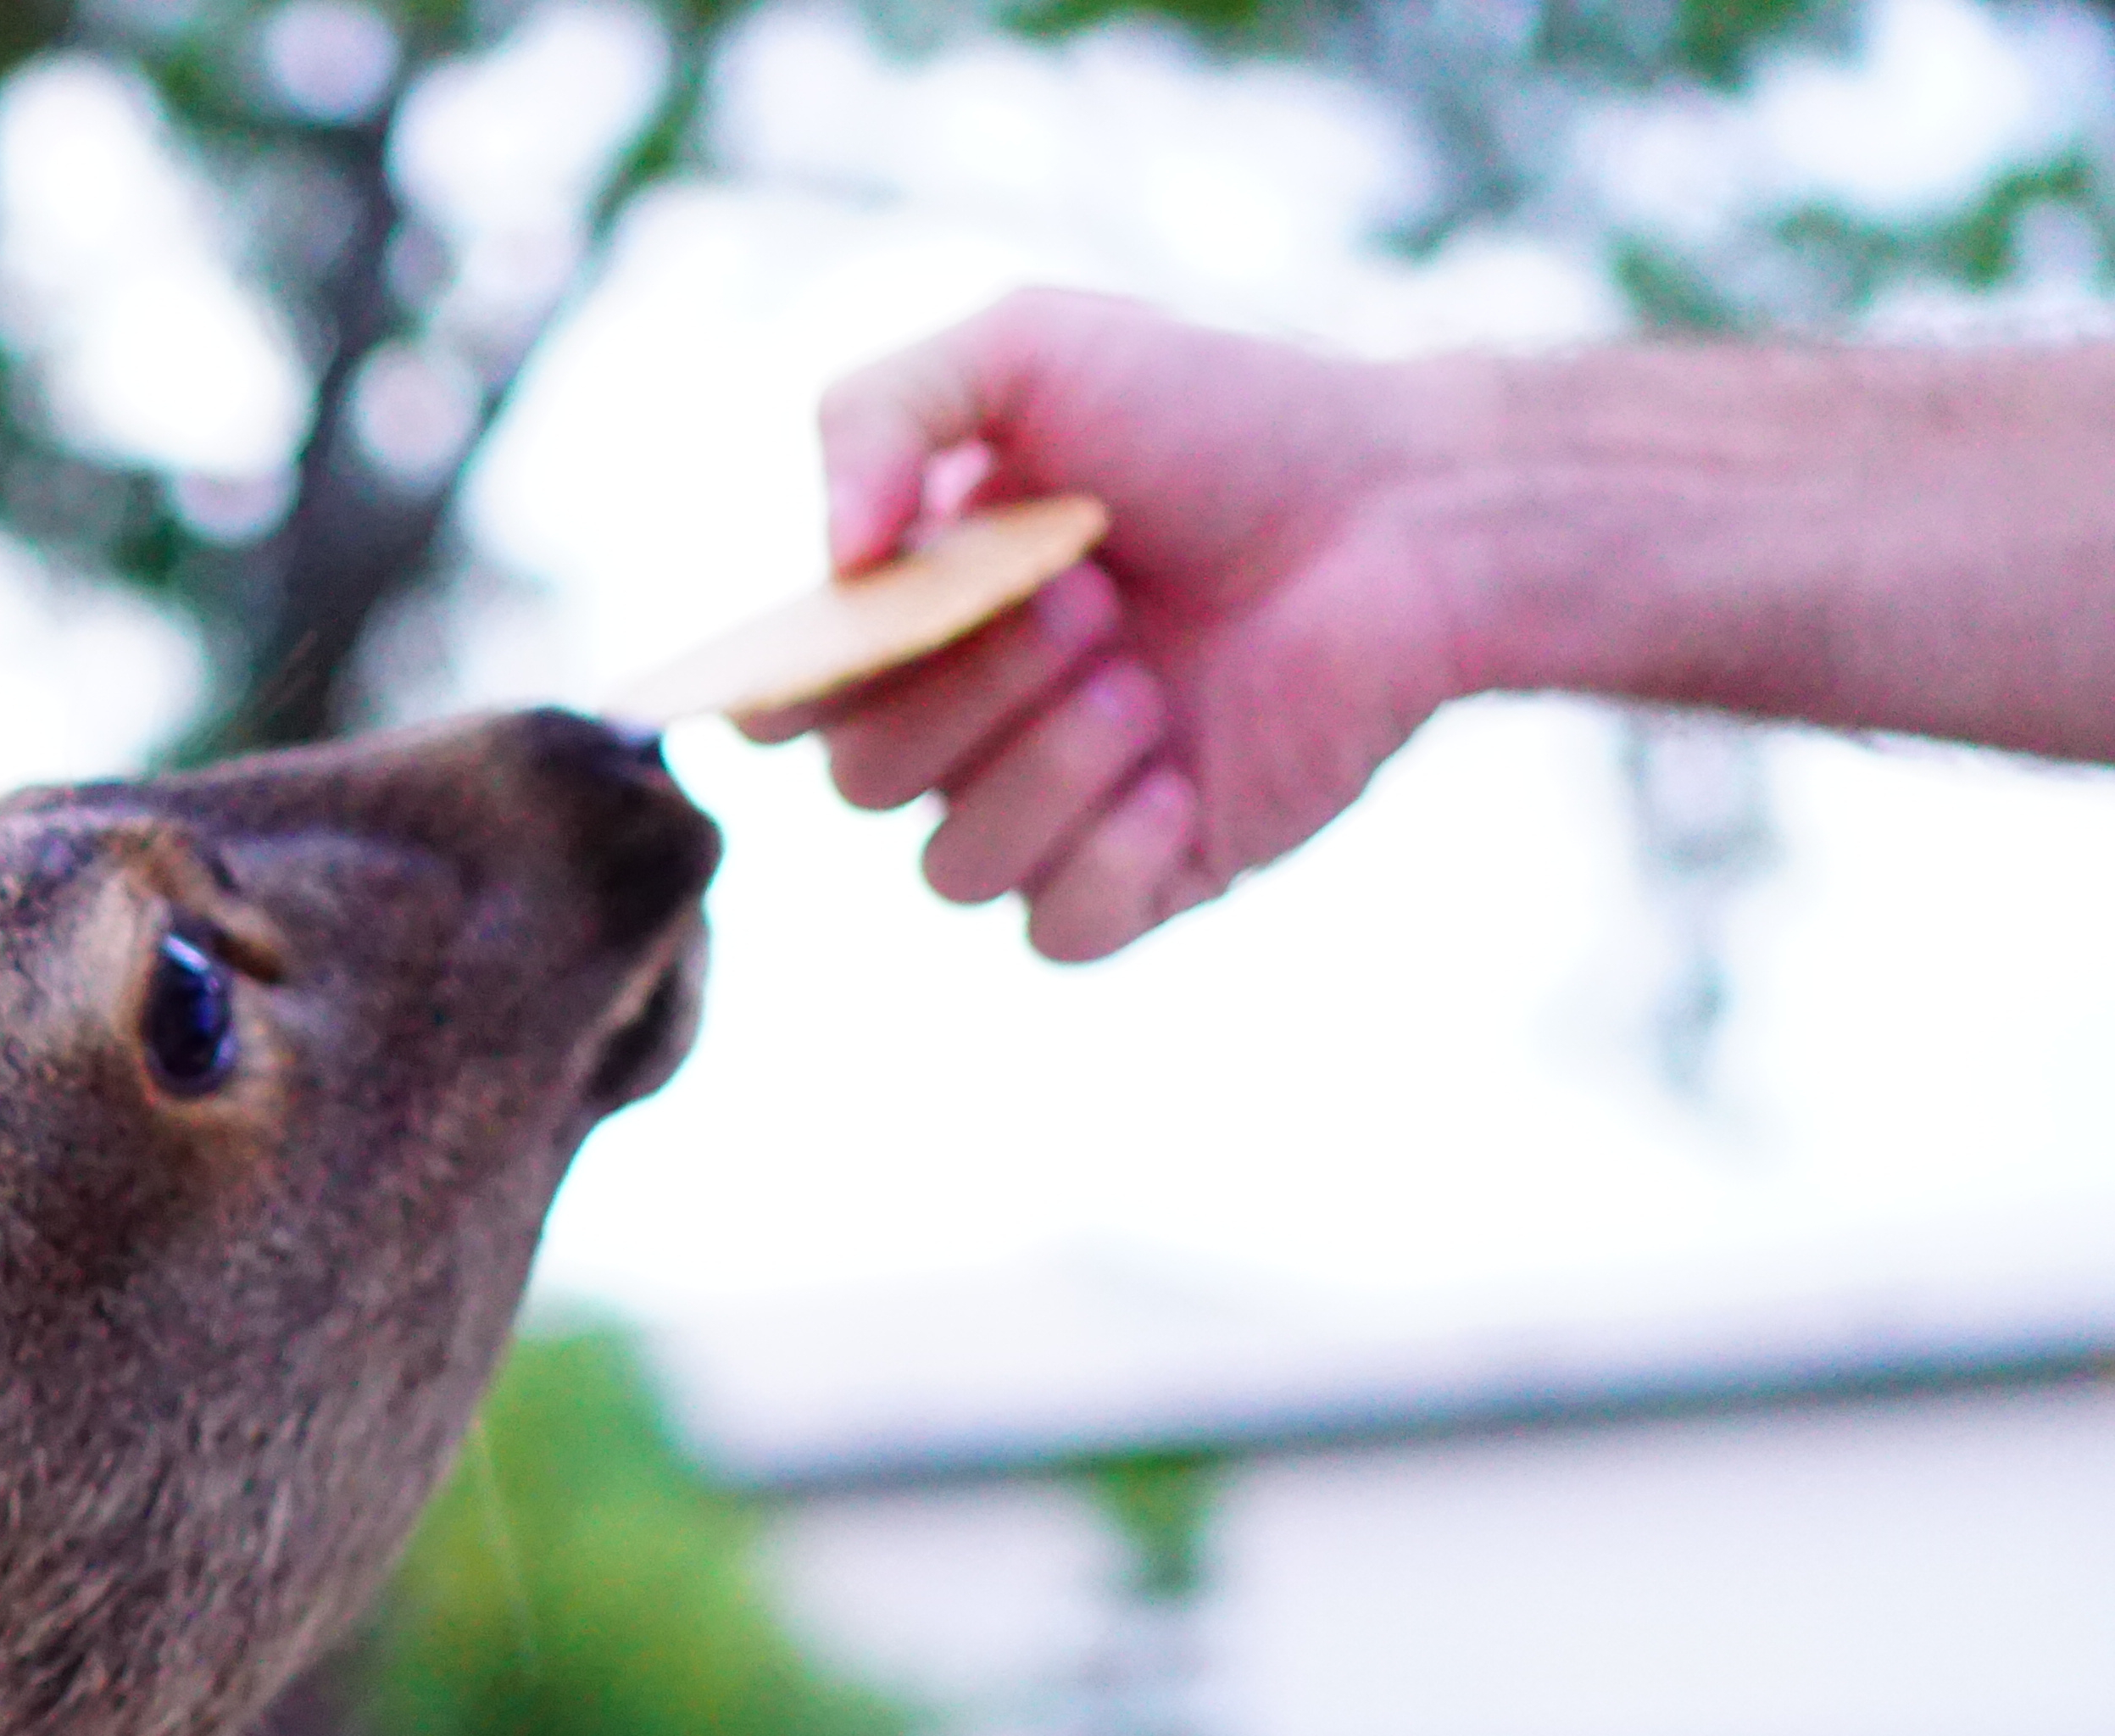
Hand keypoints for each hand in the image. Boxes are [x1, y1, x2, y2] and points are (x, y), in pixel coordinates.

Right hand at [753, 291, 1485, 961]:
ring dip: (1044, 770)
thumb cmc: (1225, 416)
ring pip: (951, 869)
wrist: (1413, 506)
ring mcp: (1055, 807)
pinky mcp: (1149, 876)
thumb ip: (877, 410)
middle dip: (967, 688)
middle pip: (861, 782)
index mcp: (915, 616)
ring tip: (1148, 679)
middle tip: (1091, 596)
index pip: (779, 702)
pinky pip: (1057, 932)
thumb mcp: (1030, 346)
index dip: (792, 685)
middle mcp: (967, 724)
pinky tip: (1180, 777)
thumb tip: (827, 556)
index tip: (868, 619)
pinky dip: (1105, 859)